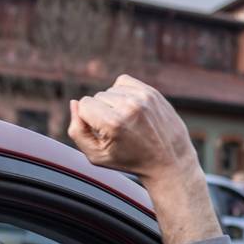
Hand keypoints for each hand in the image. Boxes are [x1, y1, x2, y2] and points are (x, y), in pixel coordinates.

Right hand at [68, 75, 199, 186]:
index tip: (103, 132)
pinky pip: (124, 82)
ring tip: (127, 122)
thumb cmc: (129, 160)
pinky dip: (123, 93)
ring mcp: (142, 97)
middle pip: (96, 96)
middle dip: (101, 112)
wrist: (169, 161)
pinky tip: (131, 108)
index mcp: (113, 123)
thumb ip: (77, 131)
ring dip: (113, 103)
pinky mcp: (152, 92)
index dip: (88, 119)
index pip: (83, 104)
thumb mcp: (96, 156)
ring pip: (110, 90)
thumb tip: (74, 103)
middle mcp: (128, 107)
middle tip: (119, 131)